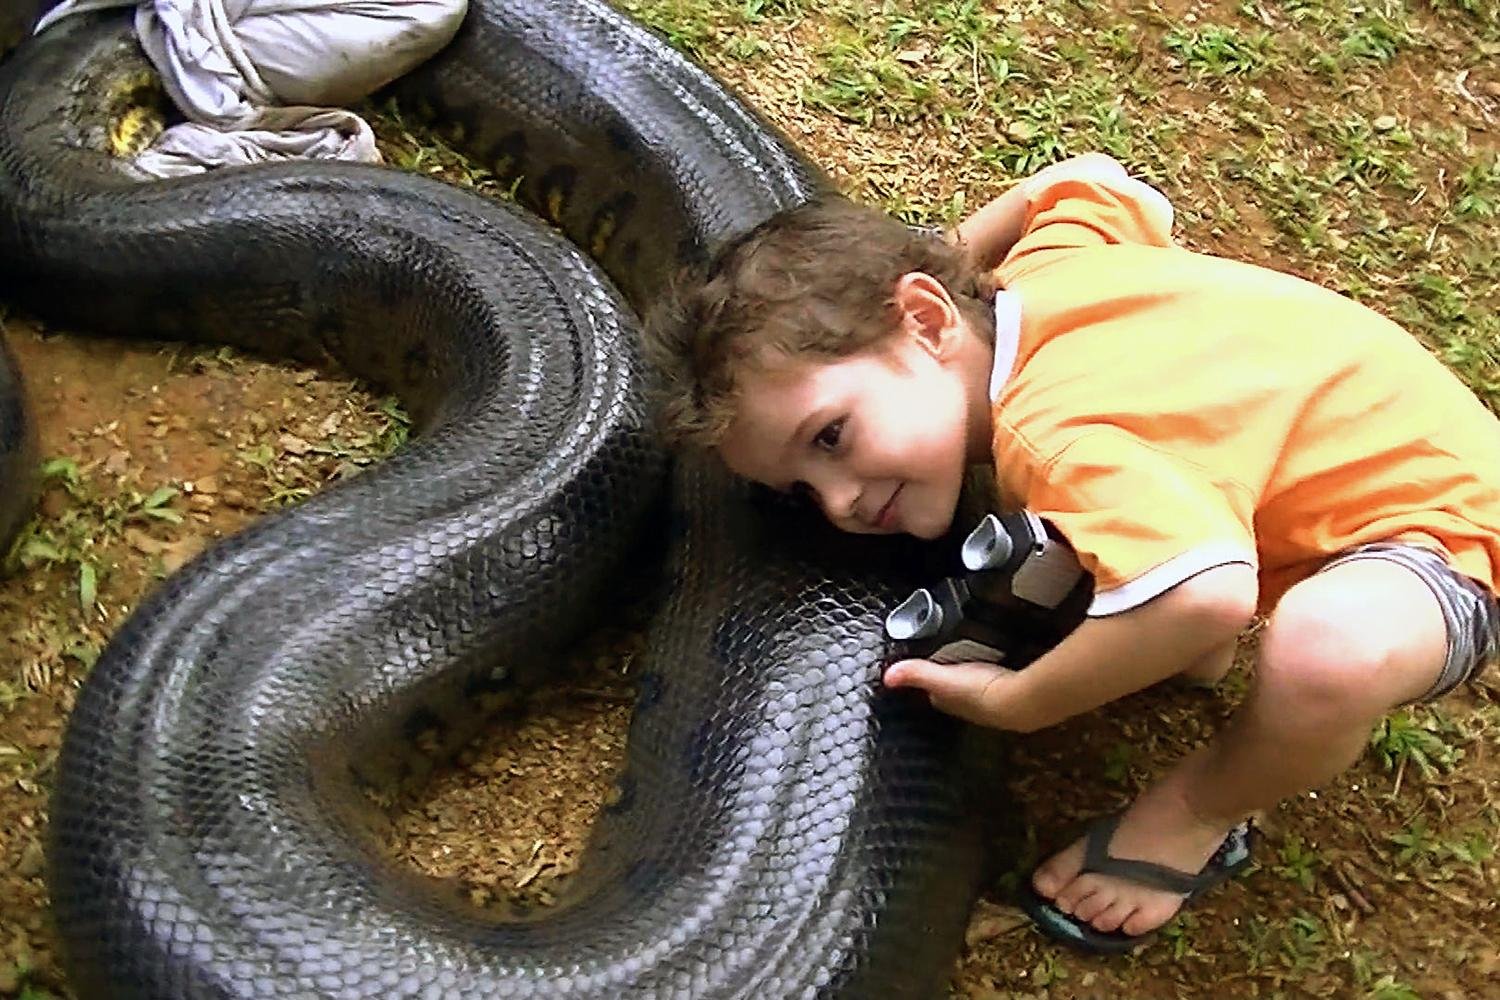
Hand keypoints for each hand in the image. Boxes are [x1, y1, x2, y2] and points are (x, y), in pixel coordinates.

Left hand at [882, 658, 1044, 731]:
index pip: (931, 693)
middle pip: (952, 692)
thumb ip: (915, 673)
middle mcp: (966, 706)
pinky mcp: (1007, 693)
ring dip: (971, 679)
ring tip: (971, 662)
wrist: (1017, 701)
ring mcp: (987, 702)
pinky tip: (996, 665)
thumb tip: (887, 677)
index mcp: (947, 701)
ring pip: (973, 689)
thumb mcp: (941, 677)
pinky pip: (994, 682)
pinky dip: (992, 675)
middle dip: (950, 681)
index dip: (926, 682)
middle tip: (949, 663)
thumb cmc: (979, 692)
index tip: (924, 669)